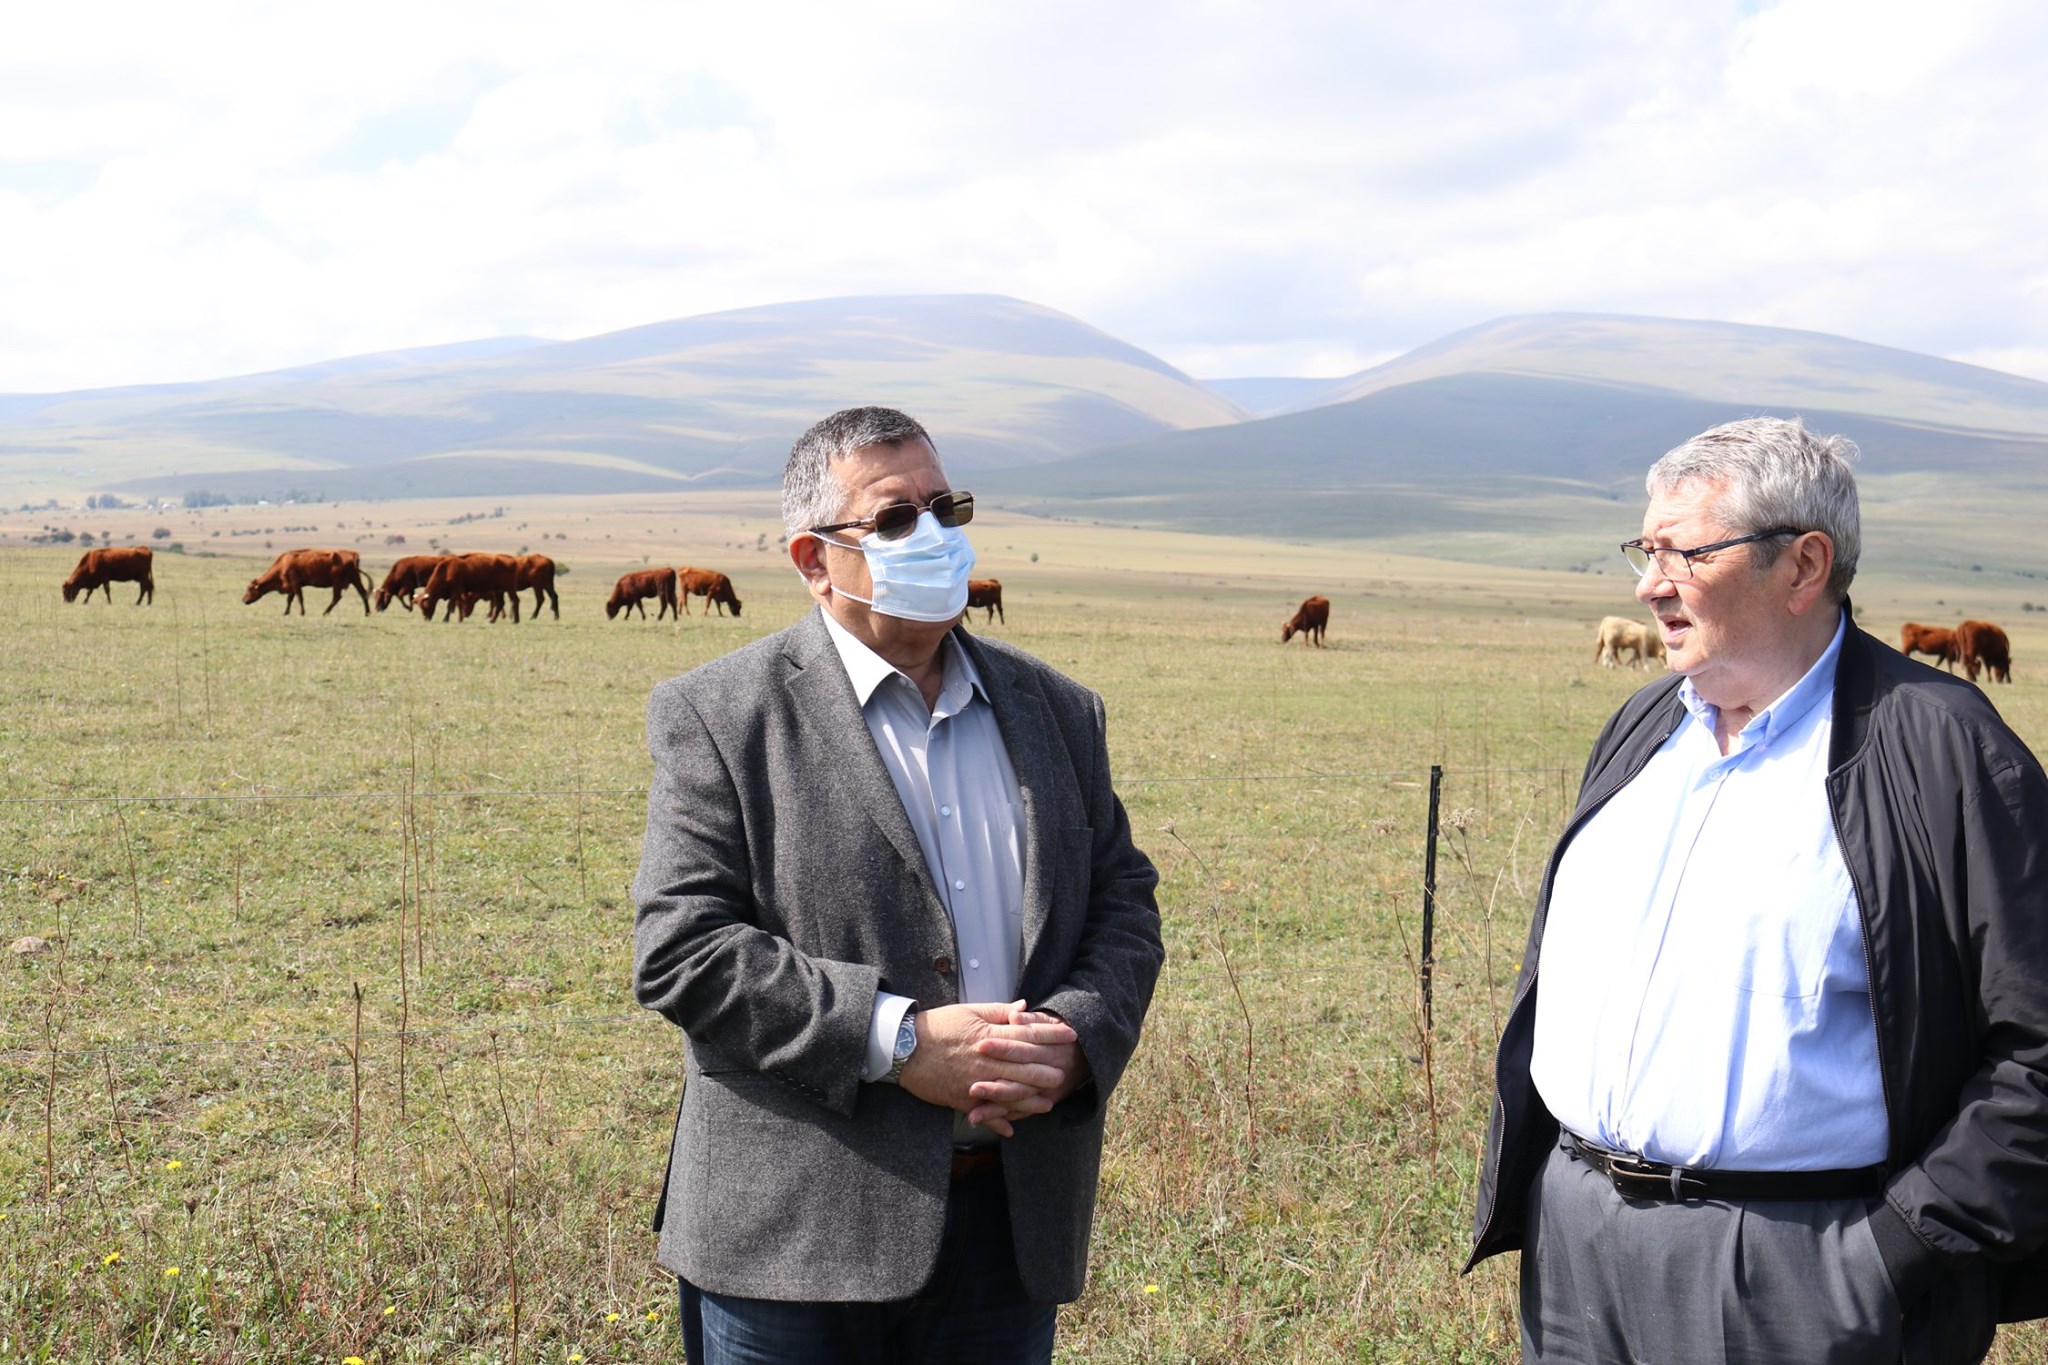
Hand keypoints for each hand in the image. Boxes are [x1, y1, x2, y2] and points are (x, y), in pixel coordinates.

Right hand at [898, 1001, 1077, 1137]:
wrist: (904, 1048)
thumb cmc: (937, 1026)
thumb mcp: (969, 1011)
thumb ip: (999, 1011)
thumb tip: (1024, 1008)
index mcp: (990, 1035)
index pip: (1029, 1034)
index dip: (1052, 1035)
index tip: (1070, 1034)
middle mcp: (987, 1060)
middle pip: (1026, 1066)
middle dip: (1049, 1070)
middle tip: (1066, 1072)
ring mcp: (976, 1081)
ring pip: (1011, 1093)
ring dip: (1032, 1099)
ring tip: (1048, 1103)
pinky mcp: (963, 1098)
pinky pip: (985, 1113)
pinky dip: (998, 1121)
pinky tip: (1012, 1128)